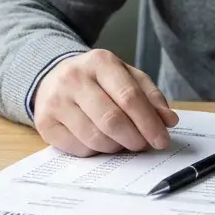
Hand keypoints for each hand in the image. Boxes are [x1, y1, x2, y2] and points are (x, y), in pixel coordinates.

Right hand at [33, 49, 178, 155]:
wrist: (53, 77)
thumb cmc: (97, 80)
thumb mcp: (126, 77)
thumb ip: (150, 96)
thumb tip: (169, 121)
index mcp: (100, 62)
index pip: (130, 96)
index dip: (149, 122)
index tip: (162, 139)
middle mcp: (74, 78)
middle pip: (112, 119)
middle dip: (135, 138)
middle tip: (144, 145)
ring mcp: (55, 101)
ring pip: (95, 137)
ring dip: (116, 147)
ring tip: (123, 142)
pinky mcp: (45, 123)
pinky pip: (78, 149)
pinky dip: (96, 151)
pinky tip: (100, 142)